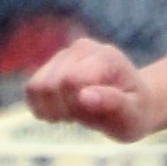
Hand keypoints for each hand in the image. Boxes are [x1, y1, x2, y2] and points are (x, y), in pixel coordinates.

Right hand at [18, 34, 156, 139]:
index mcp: (106, 58)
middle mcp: (83, 48)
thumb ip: (113, 104)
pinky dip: (43, 107)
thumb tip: (84, 96)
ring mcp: (65, 54)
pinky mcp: (52, 64)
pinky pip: (31, 90)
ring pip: (35, 88)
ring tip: (75, 112)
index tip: (93, 115)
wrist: (135, 102)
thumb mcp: (133, 116)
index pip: (70, 81)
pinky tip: (64, 110)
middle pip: (49, 85)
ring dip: (52, 109)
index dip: (74, 107)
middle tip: (85, 115)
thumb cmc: (135, 112)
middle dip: (63, 110)